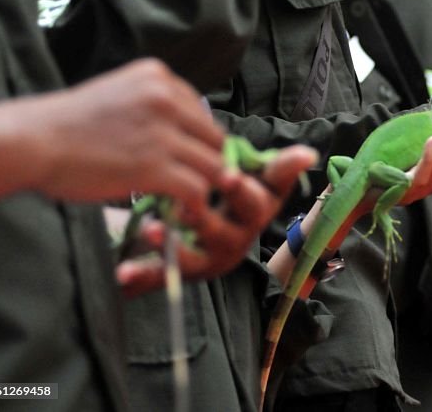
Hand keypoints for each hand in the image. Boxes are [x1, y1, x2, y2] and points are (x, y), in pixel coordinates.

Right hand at [13, 60, 222, 210]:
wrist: (33, 141)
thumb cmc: (66, 124)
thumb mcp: (117, 95)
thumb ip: (152, 107)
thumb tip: (179, 134)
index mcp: (158, 77)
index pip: (202, 111)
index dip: (201, 140)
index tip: (192, 158)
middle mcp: (166, 99)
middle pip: (214, 138)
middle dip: (211, 163)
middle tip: (199, 183)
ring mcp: (163, 134)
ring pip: (214, 165)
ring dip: (209, 187)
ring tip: (194, 202)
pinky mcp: (155, 167)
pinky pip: (197, 189)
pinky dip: (197, 205)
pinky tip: (184, 213)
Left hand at [115, 145, 316, 295]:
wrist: (179, 231)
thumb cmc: (214, 193)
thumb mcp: (235, 174)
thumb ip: (260, 162)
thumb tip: (308, 154)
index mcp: (256, 206)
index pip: (269, 193)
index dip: (259, 185)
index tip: (233, 177)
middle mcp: (240, 235)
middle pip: (235, 225)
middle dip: (220, 208)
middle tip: (199, 196)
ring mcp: (211, 258)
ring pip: (199, 254)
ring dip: (176, 243)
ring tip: (154, 230)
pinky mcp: (180, 274)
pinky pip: (162, 278)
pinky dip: (142, 276)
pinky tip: (123, 273)